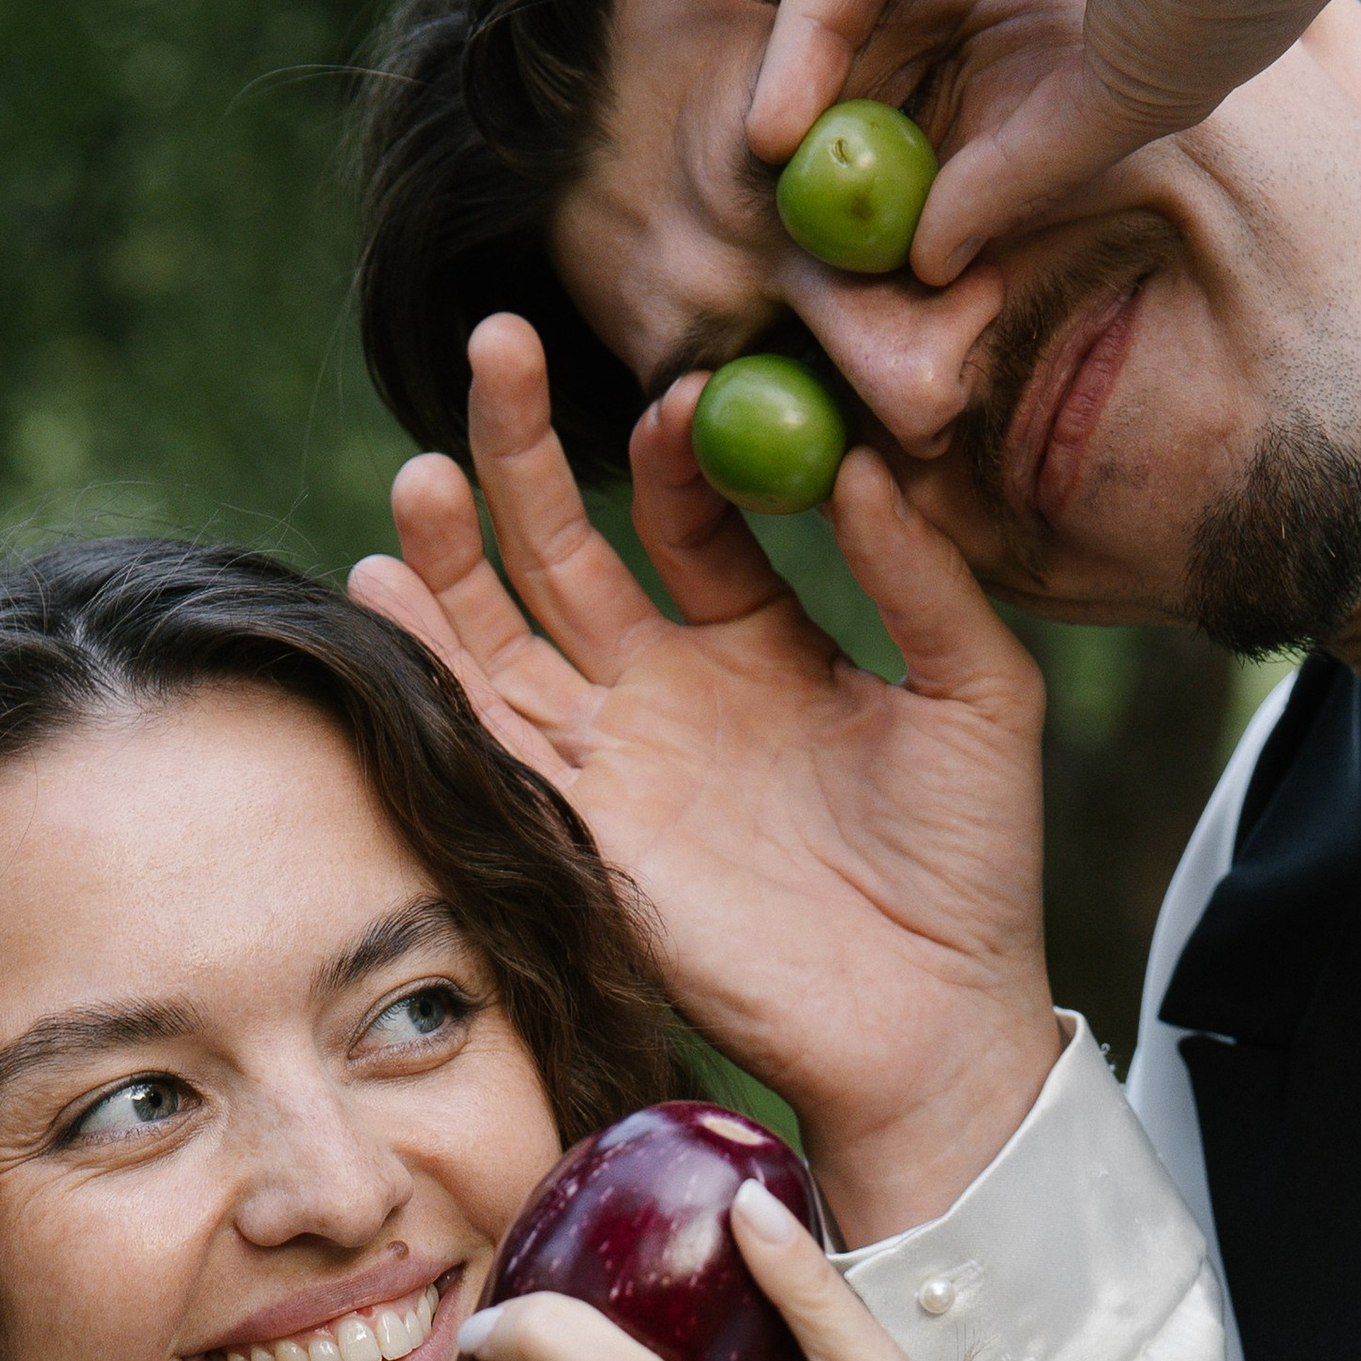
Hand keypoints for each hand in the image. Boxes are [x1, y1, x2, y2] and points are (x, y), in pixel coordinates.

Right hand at [350, 312, 1062, 1239]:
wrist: (932, 1017)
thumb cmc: (973, 861)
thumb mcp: (978, 690)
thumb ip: (920, 573)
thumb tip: (861, 457)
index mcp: (760, 639)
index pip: (686, 514)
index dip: (671, 450)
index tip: (681, 395)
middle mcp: (668, 687)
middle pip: (566, 547)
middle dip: (521, 449)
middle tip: (497, 342)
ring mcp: (615, 759)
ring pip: (504, 631)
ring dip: (453, 553)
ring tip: (421, 472)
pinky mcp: (582, 830)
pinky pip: (489, 734)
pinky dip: (431, 663)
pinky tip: (381, 586)